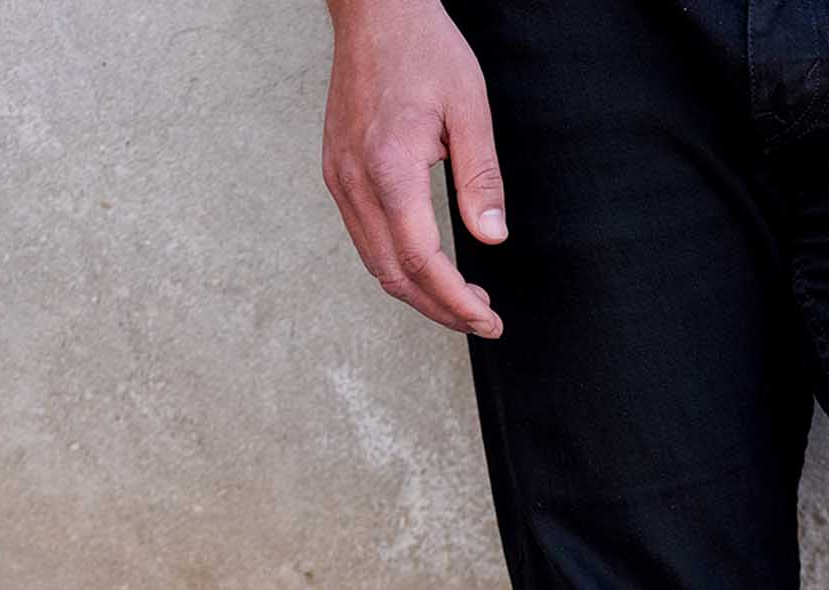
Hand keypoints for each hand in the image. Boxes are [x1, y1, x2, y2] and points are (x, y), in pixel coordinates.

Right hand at [322, 0, 506, 335]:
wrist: (374, 9)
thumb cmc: (424, 48)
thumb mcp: (469, 107)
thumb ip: (480, 177)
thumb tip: (491, 238)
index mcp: (389, 166)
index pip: (421, 260)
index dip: (456, 301)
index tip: (488, 320)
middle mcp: (355, 180)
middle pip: (394, 276)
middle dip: (440, 309)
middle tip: (482, 320)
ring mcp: (339, 178)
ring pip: (375, 264)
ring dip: (419, 293)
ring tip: (462, 301)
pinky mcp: (336, 173)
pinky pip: (364, 238)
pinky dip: (397, 267)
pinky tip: (428, 268)